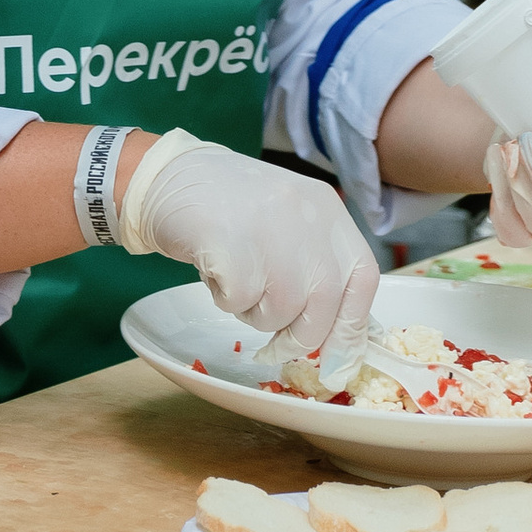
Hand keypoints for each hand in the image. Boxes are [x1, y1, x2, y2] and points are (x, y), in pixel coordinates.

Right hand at [122, 136, 381, 382]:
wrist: (168, 175)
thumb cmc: (228, 206)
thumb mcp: (286, 221)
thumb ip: (315, 263)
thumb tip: (336, 336)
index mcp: (326, 207)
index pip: (363, 276)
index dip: (352, 324)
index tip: (336, 356)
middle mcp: (306, 214)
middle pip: (325, 302)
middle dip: (300, 335)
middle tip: (276, 343)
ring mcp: (270, 227)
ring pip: (282, 308)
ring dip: (255, 312)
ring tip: (235, 277)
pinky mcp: (232, 243)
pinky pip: (240, 302)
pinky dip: (225, 299)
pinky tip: (214, 268)